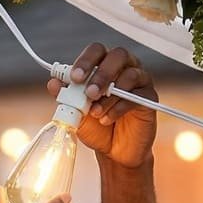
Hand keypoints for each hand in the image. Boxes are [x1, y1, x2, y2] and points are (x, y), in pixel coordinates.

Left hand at [47, 43, 157, 169]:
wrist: (113, 151)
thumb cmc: (96, 126)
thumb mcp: (75, 112)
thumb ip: (65, 96)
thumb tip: (53, 83)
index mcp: (104, 65)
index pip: (97, 50)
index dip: (86, 60)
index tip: (75, 77)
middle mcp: (123, 68)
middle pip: (118, 55)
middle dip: (102, 73)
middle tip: (89, 93)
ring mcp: (139, 82)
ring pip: (130, 75)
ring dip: (109, 95)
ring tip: (95, 113)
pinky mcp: (149, 98)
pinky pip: (138, 96)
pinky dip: (119, 108)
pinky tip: (107, 119)